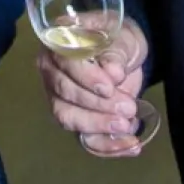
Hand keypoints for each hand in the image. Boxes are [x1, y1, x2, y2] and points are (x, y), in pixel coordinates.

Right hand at [36, 22, 150, 157]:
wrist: (127, 54)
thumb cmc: (119, 39)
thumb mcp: (123, 37)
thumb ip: (117, 51)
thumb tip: (113, 72)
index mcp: (58, 45)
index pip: (64, 64)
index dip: (85, 78)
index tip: (110, 86)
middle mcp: (52, 73)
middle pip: (65, 95)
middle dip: (98, 105)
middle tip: (128, 108)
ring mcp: (60, 99)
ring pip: (70, 119)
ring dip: (99, 125)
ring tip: (128, 125)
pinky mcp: (77, 120)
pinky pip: (86, 139)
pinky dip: (109, 146)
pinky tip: (132, 146)